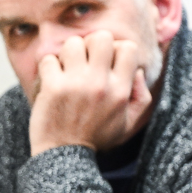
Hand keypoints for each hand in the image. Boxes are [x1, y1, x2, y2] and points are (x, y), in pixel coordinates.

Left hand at [27, 31, 152, 157]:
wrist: (64, 155)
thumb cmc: (97, 137)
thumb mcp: (130, 122)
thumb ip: (142, 96)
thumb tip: (138, 70)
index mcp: (121, 91)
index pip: (128, 47)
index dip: (117, 48)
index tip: (108, 61)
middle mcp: (101, 84)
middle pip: (100, 37)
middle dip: (92, 44)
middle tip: (86, 59)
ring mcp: (76, 84)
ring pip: (73, 43)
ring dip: (69, 53)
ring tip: (68, 68)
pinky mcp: (52, 87)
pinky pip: (49, 59)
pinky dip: (48, 66)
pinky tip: (52, 79)